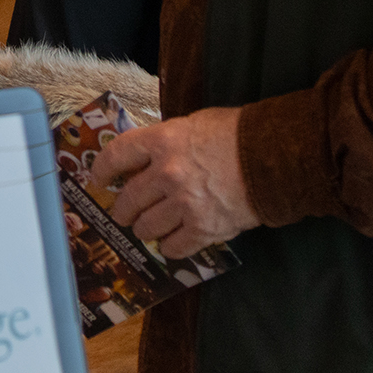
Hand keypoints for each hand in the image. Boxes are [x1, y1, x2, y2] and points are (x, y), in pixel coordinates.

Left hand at [90, 107, 257, 257]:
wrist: (274, 158)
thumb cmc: (235, 134)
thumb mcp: (192, 125)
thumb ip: (165, 142)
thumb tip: (144, 159)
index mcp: (161, 142)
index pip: (116, 156)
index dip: (102, 170)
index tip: (98, 179)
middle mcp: (166, 174)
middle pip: (127, 199)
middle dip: (121, 210)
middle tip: (122, 213)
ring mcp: (184, 204)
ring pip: (145, 227)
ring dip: (143, 229)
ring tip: (147, 227)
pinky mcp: (203, 229)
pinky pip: (173, 247)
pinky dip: (170, 247)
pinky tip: (173, 241)